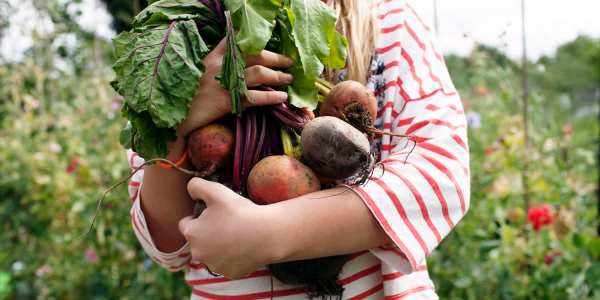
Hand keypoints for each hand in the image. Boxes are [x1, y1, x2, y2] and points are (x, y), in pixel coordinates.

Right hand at [177, 39, 294, 136]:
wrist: (172, 117)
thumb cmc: (185, 97)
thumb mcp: (196, 74)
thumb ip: (215, 67)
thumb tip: (236, 67)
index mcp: (211, 57)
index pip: (236, 40)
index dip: (255, 41)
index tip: (270, 43)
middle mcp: (219, 65)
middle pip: (255, 54)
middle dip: (275, 57)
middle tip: (288, 63)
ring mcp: (223, 82)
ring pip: (259, 73)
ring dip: (278, 75)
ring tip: (289, 79)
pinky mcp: (227, 101)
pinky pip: (255, 97)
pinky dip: (271, 97)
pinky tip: (281, 97)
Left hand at [178, 178, 281, 278]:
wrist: (267, 234)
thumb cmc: (240, 212)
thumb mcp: (216, 190)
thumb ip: (196, 186)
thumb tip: (190, 189)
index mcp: (192, 234)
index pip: (186, 223)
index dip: (199, 216)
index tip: (214, 213)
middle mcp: (198, 253)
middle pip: (198, 241)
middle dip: (207, 232)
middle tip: (227, 222)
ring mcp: (214, 266)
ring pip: (212, 253)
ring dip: (219, 246)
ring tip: (236, 234)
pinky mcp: (229, 273)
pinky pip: (227, 263)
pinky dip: (233, 257)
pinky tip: (244, 246)